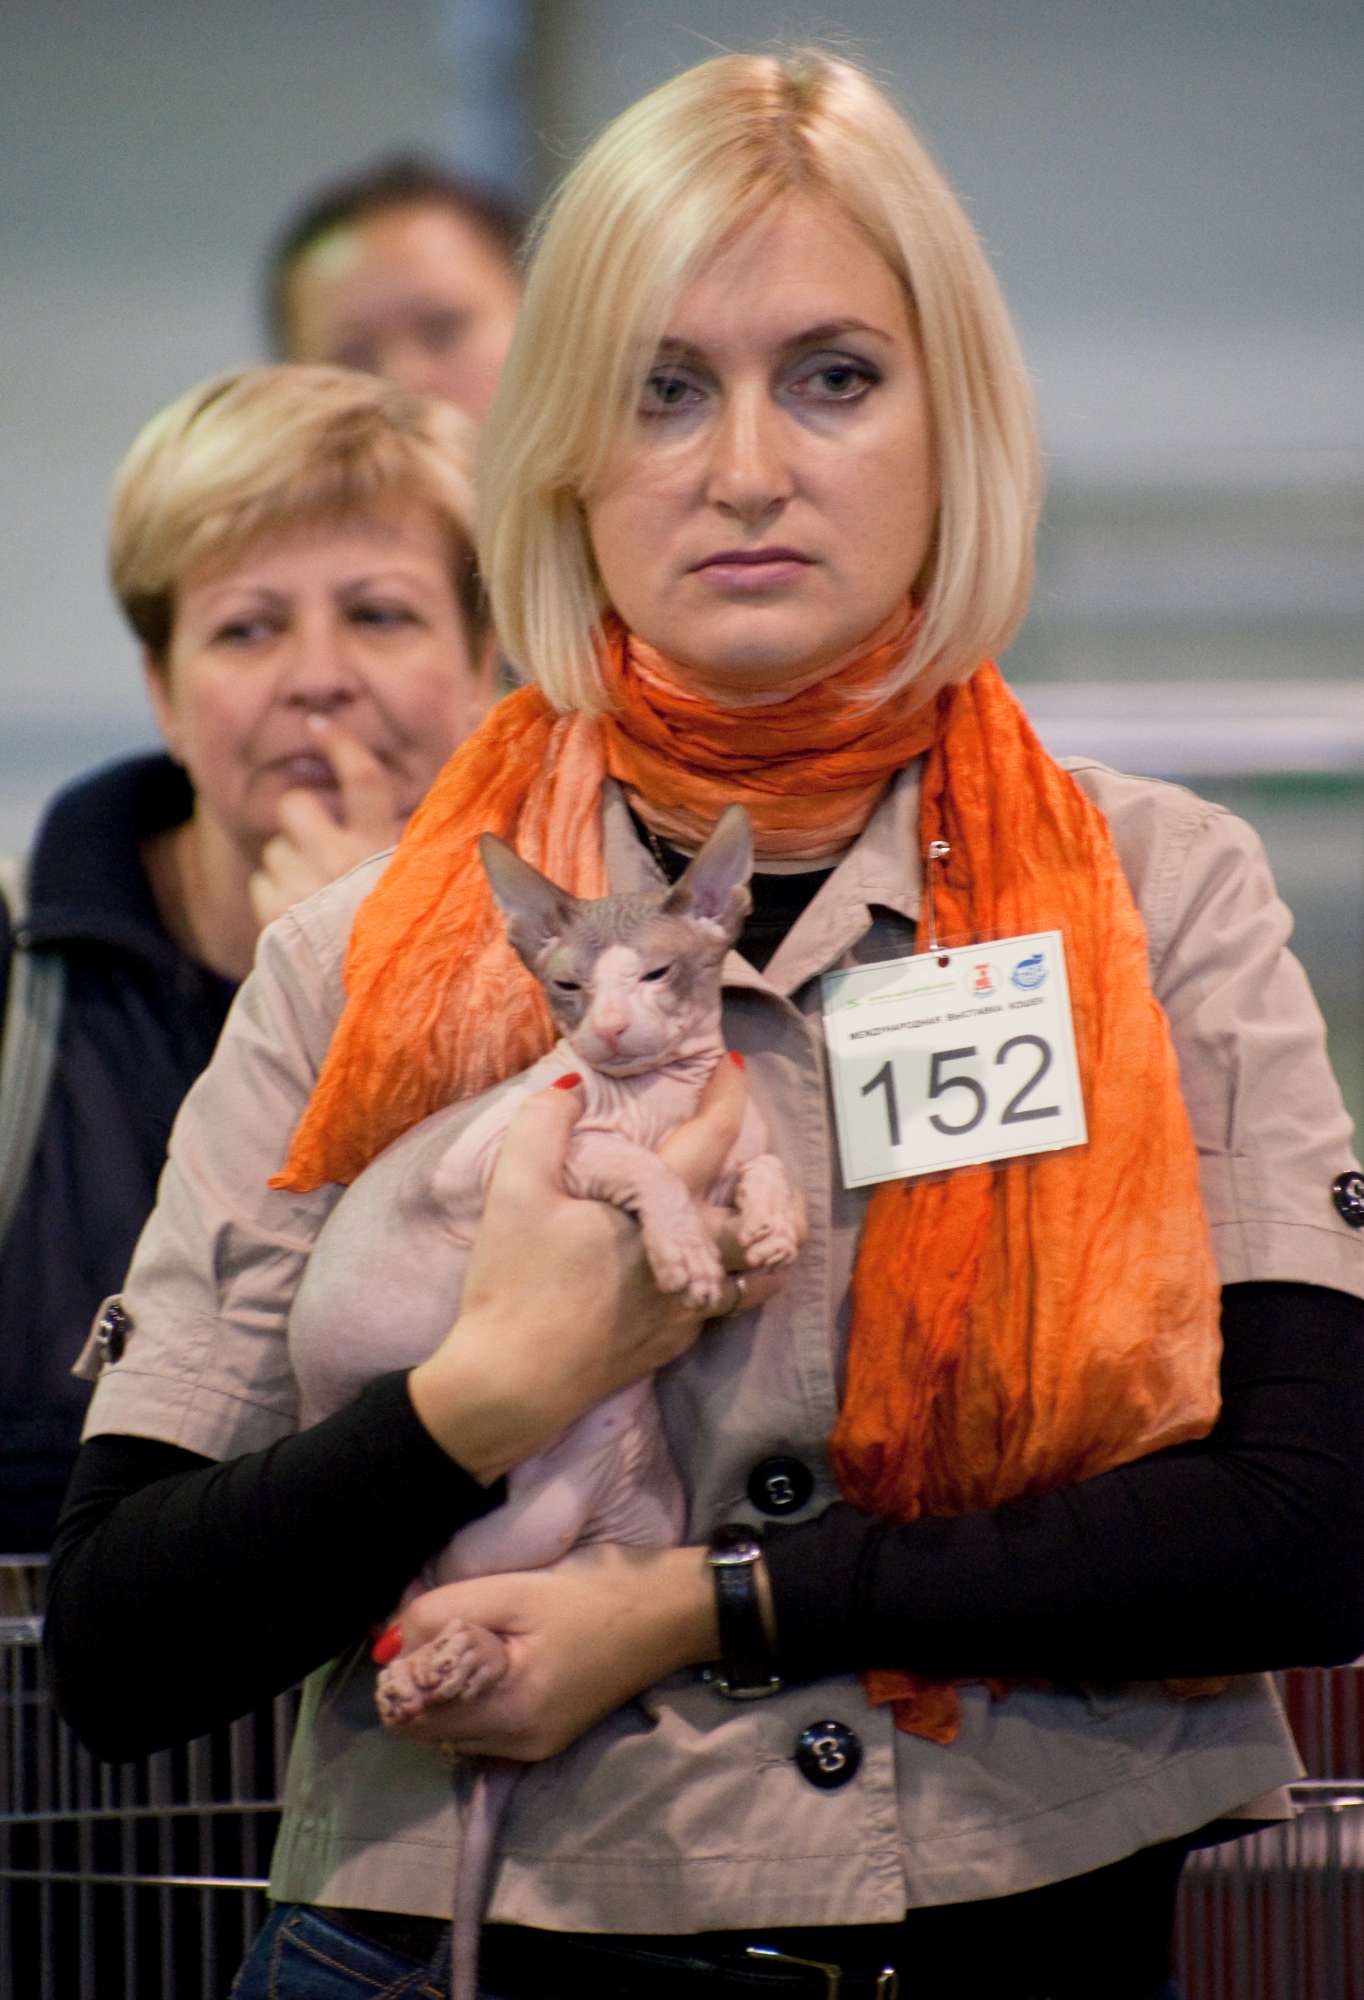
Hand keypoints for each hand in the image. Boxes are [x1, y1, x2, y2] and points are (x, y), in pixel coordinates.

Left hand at [248, 717, 407, 927]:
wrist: (385, 1006)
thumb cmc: (408, 936)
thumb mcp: (418, 880)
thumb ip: (403, 840)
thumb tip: (423, 796)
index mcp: (385, 849)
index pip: (363, 779)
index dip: (340, 746)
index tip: (318, 725)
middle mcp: (343, 863)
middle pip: (297, 807)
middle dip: (300, 820)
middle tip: (319, 845)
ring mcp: (306, 890)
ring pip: (275, 848)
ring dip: (289, 865)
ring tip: (319, 897)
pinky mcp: (277, 920)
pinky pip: (260, 885)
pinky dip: (274, 898)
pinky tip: (301, 919)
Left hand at [377, 1543, 717, 1759]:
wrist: (673, 1610)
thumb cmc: (597, 1591)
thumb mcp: (515, 1588)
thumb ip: (443, 1614)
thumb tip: (386, 1643)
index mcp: (510, 1713)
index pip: (413, 1717)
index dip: (402, 1672)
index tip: (420, 1628)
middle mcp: (518, 1745)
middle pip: (428, 1729)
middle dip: (420, 1682)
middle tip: (444, 1625)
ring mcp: (534, 1746)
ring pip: (451, 1729)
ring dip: (444, 1688)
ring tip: (472, 1635)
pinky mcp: (546, 1737)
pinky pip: (482, 1726)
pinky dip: (471, 1695)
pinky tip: (493, 1654)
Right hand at [408, 1058, 800, 1482]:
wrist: (510, 1385)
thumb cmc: (513, 1284)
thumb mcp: (512, 1192)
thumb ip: (542, 1126)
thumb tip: (571, 1088)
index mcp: (661, 1212)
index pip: (712, 1141)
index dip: (727, 1096)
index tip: (733, 1066)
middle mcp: (694, 1260)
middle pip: (768, 1217)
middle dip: (772, 1181)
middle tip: (760, 1158)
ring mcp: (690, 1309)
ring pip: (762, 1271)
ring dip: (769, 1238)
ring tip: (755, 1215)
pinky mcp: (675, 1343)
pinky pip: (725, 1303)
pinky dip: (732, 1275)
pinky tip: (702, 1264)